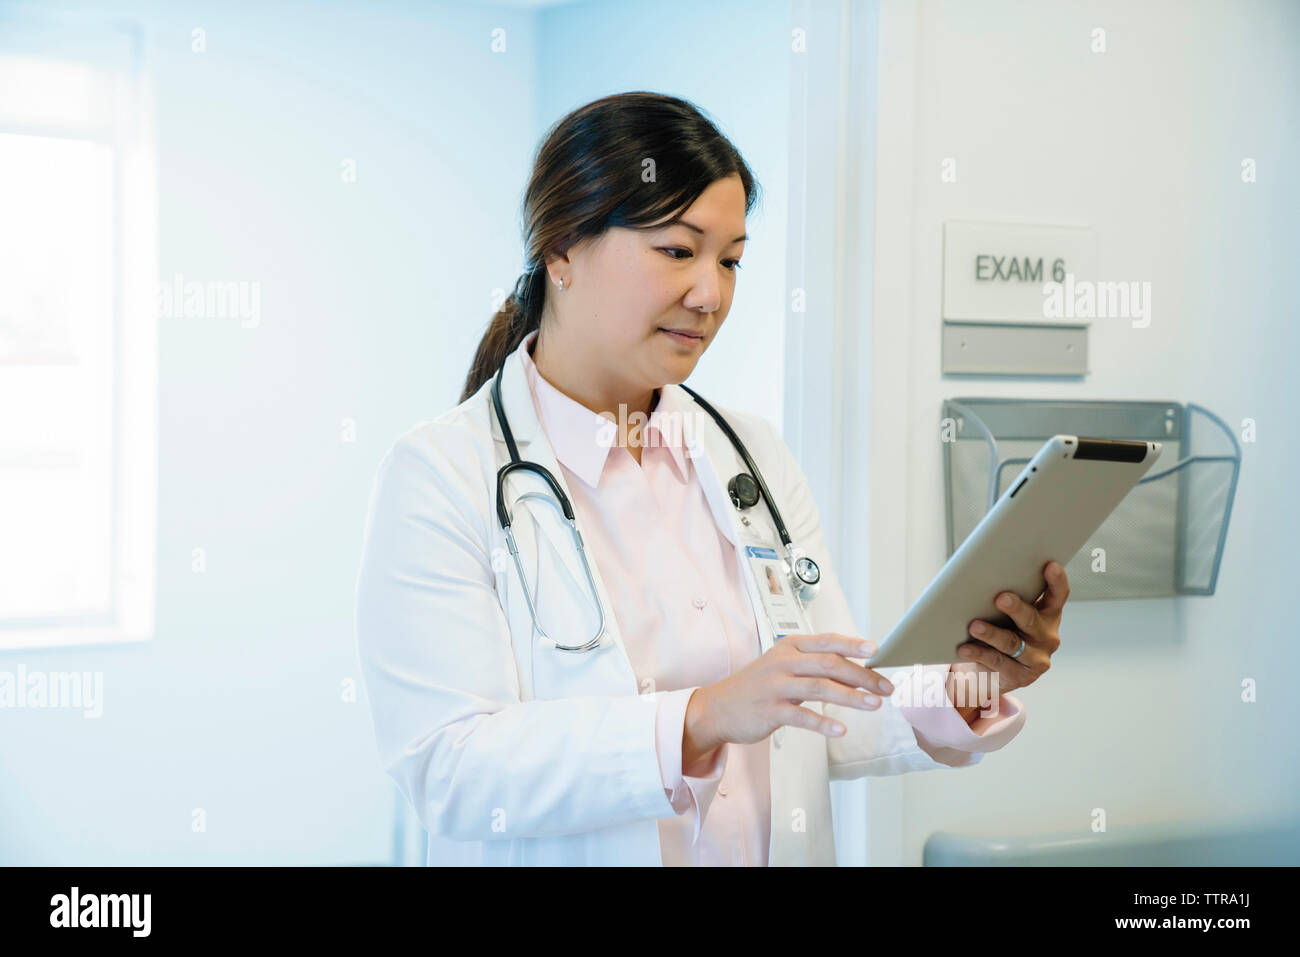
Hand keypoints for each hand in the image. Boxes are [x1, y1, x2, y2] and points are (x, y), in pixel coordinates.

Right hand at [684, 633, 891, 762]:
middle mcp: (783, 662)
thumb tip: (857, 670)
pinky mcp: (769, 710)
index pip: (827, 642)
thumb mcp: (783, 666)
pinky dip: (823, 723)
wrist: (718, 707)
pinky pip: (801, 716)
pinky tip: (840, 729)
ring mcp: (775, 686)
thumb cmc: (758, 686)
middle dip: (862, 676)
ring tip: (873, 705)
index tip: (877, 650)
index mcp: (789, 646)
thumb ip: (813, 665)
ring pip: (820, 688)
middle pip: (829, 664)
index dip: (853, 644)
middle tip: (885, 688)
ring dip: (850, 697)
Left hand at [954, 560, 1067, 703]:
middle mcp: (1047, 636)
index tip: (1050, 565)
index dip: (1056, 581)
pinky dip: (979, 653)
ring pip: (1012, 643)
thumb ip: (1004, 598)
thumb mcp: (1005, 614)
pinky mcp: (1022, 677)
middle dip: (1016, 608)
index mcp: (1048, 615)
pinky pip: (998, 662)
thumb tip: (982, 577)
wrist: (990, 672)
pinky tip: (965, 648)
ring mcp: (1037, 659)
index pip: (1058, 596)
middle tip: (1000, 598)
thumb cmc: (998, 630)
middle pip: (1032, 620)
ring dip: (992, 633)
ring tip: (974, 625)